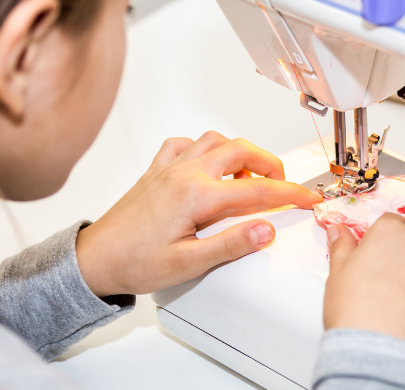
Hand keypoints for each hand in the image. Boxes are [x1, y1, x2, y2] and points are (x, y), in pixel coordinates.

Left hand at [76, 131, 322, 296]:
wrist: (95, 259)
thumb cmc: (134, 262)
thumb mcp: (187, 264)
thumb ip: (230, 245)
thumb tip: (266, 230)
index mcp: (196, 196)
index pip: (257, 190)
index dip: (290, 194)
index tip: (309, 199)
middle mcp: (184, 173)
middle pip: (241, 151)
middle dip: (271, 164)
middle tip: (283, 186)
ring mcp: (169, 168)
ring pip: (215, 140)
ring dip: (240, 152)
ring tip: (251, 175)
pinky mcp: (156, 170)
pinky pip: (184, 144)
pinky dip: (204, 148)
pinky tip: (208, 166)